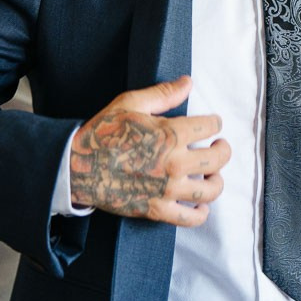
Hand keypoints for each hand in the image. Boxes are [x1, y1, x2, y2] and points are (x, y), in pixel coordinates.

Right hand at [70, 75, 230, 226]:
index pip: (210, 126)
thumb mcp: (130, 103)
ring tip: (213, 174)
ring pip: (210, 190)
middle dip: (223, 150)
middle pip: (218, 159)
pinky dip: (201, 213)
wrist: (77, 167)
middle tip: (220, 146)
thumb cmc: (103, 132)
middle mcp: (174, 163)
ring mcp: (167, 189)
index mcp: (169, 134)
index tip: (212, 124)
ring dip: (217, 180)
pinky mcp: (157, 209)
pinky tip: (200, 205)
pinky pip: (190, 218)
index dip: (214, 123)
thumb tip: (188, 82)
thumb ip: (163, 94)